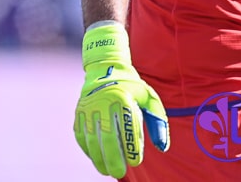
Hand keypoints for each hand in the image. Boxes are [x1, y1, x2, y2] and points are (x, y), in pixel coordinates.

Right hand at [73, 21, 169, 177]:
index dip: (131, 146)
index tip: (136, 162)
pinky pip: (81, 134)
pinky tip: (95, 159)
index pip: (128, 126)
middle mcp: (103, 101)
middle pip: (107, 135)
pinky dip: (87, 149)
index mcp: (123, 96)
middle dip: (113, 157)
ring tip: (107, 171)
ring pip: (91, 137)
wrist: (106, 68)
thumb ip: (159, 122)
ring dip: (98, 158)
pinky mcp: (78, 111)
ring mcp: (88, 106)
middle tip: (119, 173)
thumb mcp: (149, 99)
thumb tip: (162, 147)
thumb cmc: (132, 88)